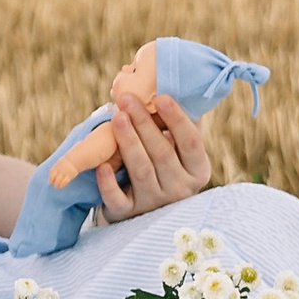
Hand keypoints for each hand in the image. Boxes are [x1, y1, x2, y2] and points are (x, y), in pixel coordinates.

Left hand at [93, 92, 211, 223]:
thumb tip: (182, 84)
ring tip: (116, 117)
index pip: (191, 143)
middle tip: (127, 99)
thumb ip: (182, 124)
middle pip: (162, 154)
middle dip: (144, 124)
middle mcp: (180, 189)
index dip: (178, 119)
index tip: (162, 97)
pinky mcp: (128, 214)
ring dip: (129, 143)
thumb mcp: (178, 149)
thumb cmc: (163, 166)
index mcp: (197, 169)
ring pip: (141, 171)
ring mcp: (154, 203)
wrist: (143, 210)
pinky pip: (119, 199)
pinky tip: (102, 164)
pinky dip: (109, 183)